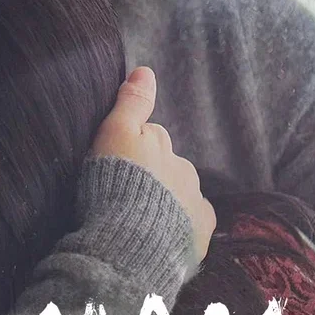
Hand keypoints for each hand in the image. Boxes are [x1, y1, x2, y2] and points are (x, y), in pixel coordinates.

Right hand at [90, 66, 215, 261]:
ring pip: (179, 196)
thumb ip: (131, 104)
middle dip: (151, 177)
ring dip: (164, 204)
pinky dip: (177, 228)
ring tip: (137, 222)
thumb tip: (145, 70)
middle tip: (123, 197)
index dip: (130, 151)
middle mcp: (185, 170)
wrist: (128, 245)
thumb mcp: (114, 136)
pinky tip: (157, 238)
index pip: (150, 138)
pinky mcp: (200, 235)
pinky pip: (191, 226)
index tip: (114, 168)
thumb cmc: (114, 187)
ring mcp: (195, 204)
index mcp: (162, 145)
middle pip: (167, 168)